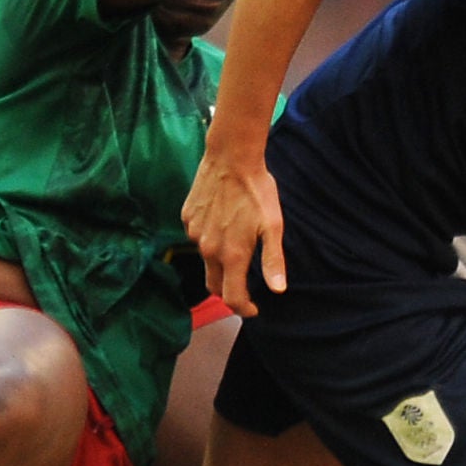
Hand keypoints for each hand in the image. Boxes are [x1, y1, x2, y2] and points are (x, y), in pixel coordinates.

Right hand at [182, 146, 283, 316]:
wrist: (230, 157)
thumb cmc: (256, 190)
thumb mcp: (273, 225)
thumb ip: (273, 260)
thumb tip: (278, 289)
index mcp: (231, 255)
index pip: (232, 297)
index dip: (244, 309)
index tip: (254, 308)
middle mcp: (208, 249)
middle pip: (214, 285)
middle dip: (229, 292)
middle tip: (245, 285)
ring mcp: (194, 234)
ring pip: (205, 261)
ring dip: (219, 263)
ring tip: (236, 246)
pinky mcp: (187, 219)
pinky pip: (197, 239)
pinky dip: (209, 241)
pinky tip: (223, 224)